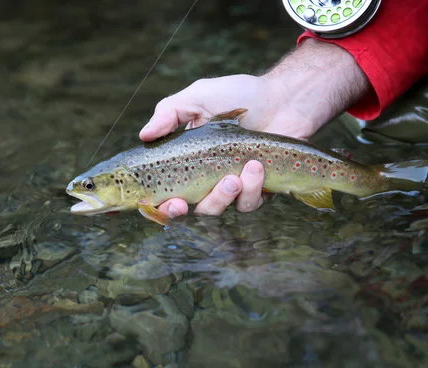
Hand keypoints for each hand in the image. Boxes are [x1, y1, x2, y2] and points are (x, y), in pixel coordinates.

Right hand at [140, 39, 370, 218]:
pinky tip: (256, 166)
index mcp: (184, 159)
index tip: (157, 202)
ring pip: (215, 208)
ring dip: (222, 196)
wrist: (283, 99)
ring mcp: (229, 186)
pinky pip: (247, 204)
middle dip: (177, 212)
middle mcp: (203, 177)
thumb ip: (169, 113)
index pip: (161, 187)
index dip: (154, 201)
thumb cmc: (239, 95)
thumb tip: (144, 135)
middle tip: (181, 204)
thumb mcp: (198, 97)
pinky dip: (251, 189)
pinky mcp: (256, 190)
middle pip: (181, 207)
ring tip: (236, 173)